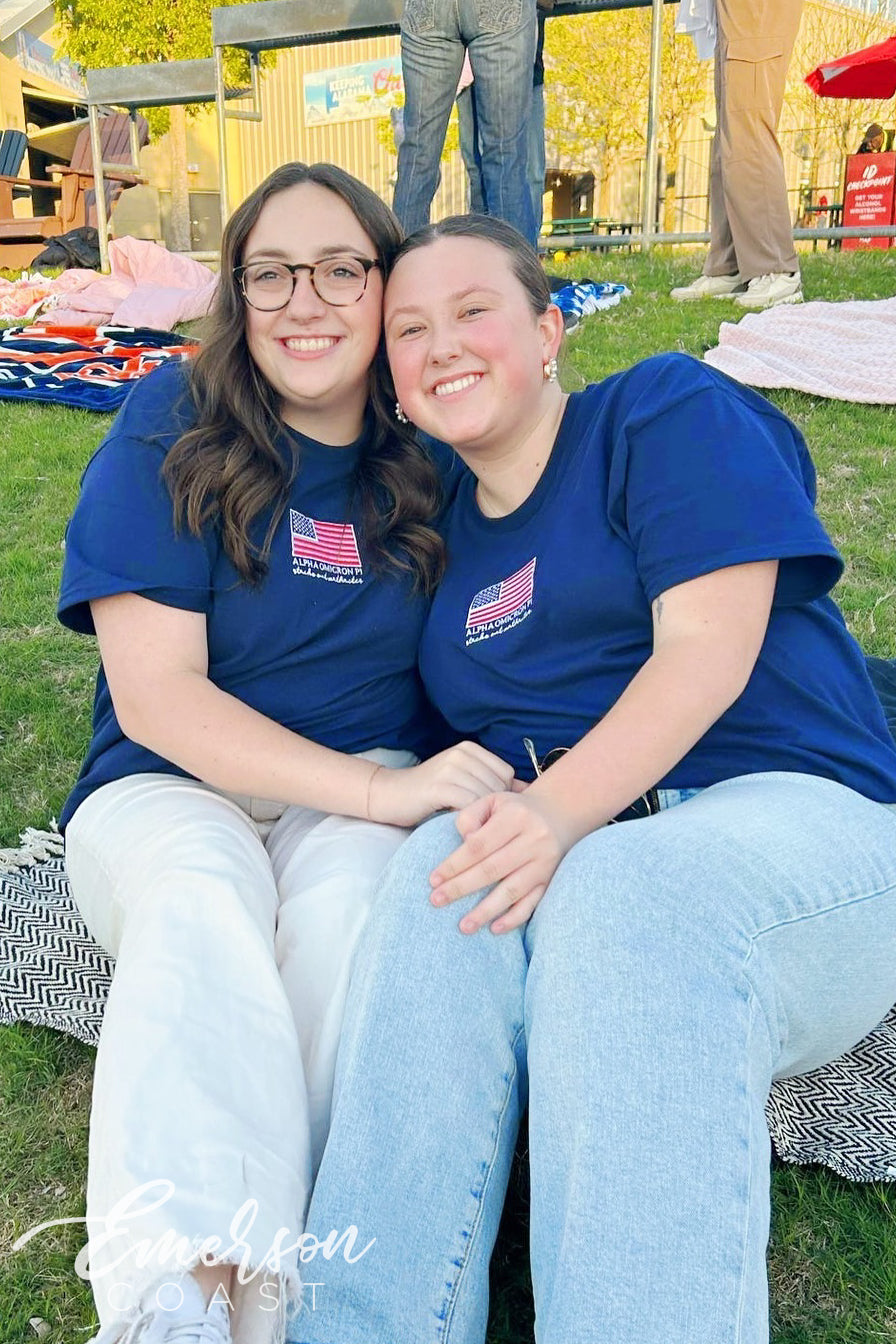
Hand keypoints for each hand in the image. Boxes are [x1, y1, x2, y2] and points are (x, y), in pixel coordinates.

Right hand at [368, 742, 516, 827]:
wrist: (389, 795)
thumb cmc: (429, 793)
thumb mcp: (462, 781)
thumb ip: (490, 783)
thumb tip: (528, 792)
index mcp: (470, 749)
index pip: (506, 773)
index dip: (503, 796)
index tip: (491, 813)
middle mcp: (461, 754)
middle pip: (498, 786)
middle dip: (495, 810)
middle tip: (483, 827)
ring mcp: (449, 768)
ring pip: (485, 797)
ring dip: (483, 818)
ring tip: (474, 830)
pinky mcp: (438, 786)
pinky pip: (468, 805)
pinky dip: (471, 821)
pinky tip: (463, 830)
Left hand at [429, 791, 570, 934]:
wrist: (559, 813)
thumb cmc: (515, 810)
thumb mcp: (493, 801)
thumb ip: (470, 816)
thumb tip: (462, 842)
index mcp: (515, 817)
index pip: (478, 845)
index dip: (454, 864)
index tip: (433, 880)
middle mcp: (534, 840)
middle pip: (492, 869)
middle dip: (461, 887)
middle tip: (436, 901)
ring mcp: (544, 862)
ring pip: (511, 890)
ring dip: (485, 910)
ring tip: (463, 926)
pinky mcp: (551, 879)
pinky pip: (532, 903)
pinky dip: (514, 918)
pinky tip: (494, 929)